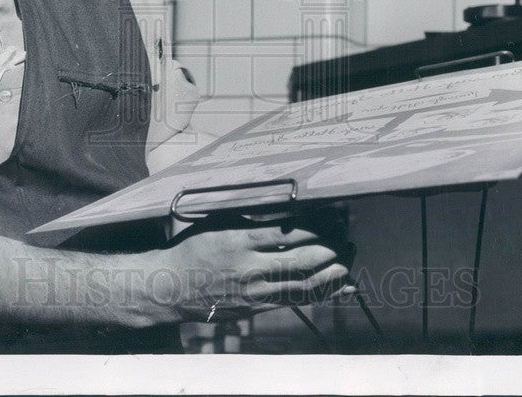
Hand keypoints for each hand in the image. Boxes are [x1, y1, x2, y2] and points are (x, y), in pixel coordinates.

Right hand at [161, 209, 354, 322]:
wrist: (172, 286)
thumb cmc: (194, 247)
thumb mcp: (220, 222)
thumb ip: (252, 219)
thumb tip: (290, 213)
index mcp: (241, 240)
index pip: (290, 233)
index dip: (318, 226)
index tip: (333, 218)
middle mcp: (250, 268)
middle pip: (303, 260)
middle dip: (332, 248)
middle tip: (346, 237)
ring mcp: (255, 292)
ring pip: (304, 284)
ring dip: (333, 273)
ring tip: (349, 259)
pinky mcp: (256, 308)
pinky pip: (295, 301)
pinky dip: (320, 293)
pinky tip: (337, 285)